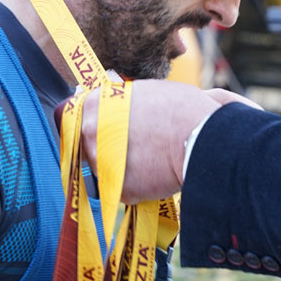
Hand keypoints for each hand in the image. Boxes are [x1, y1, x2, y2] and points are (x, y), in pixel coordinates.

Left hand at [79, 80, 256, 202]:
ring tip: (149, 161)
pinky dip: (135, 186)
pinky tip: (155, 176)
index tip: (103, 128)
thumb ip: (126, 99)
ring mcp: (101, 161)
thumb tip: (123, 97)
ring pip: (103, 168)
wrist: (204, 139)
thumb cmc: (183, 110)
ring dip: (119, 168)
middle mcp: (90, 131)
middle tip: (129, 147)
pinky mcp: (116, 188)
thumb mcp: (150, 91)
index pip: (77, 114)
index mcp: (96, 103)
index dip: (92, 122)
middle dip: (103, 146)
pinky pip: (120, 189)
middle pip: (85, 143)